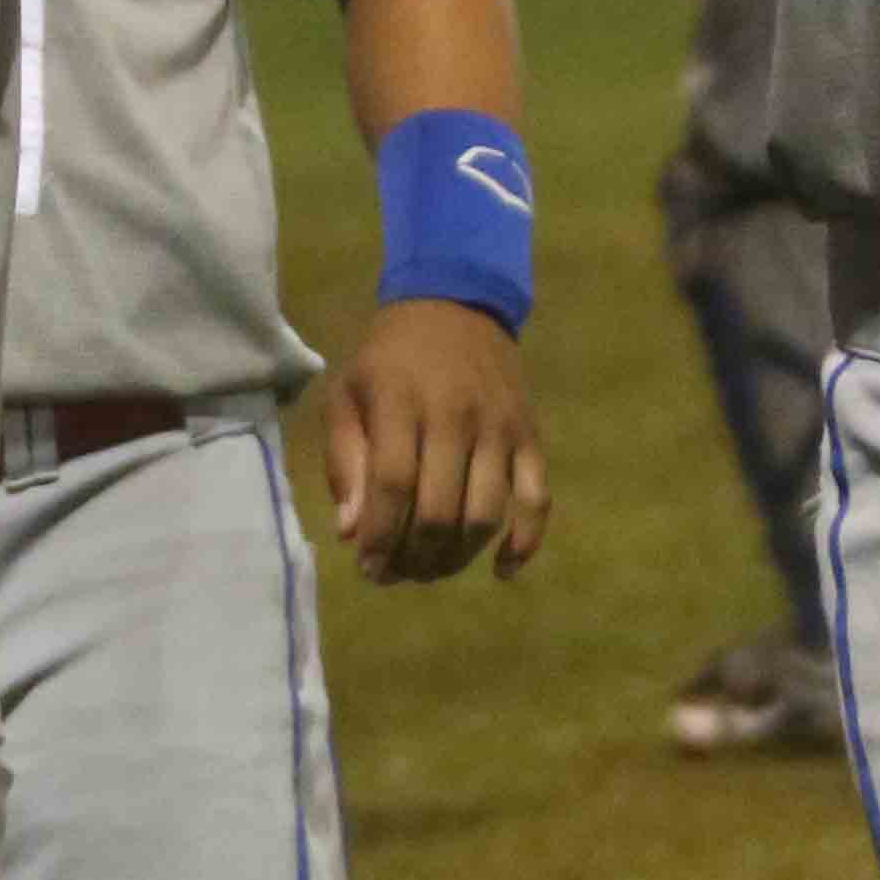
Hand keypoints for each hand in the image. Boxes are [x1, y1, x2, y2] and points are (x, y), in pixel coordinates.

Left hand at [322, 301, 548, 585]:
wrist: (456, 305)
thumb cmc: (389, 358)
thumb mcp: (348, 393)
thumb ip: (344, 461)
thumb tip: (350, 531)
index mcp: (402, 401)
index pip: (392, 484)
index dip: (379, 535)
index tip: (366, 568)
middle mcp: (456, 416)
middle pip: (438, 509)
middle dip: (412, 557)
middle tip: (394, 574)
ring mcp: (500, 428)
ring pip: (485, 514)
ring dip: (456, 557)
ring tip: (429, 570)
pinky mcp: (530, 437)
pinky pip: (536, 500)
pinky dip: (524, 542)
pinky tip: (501, 571)